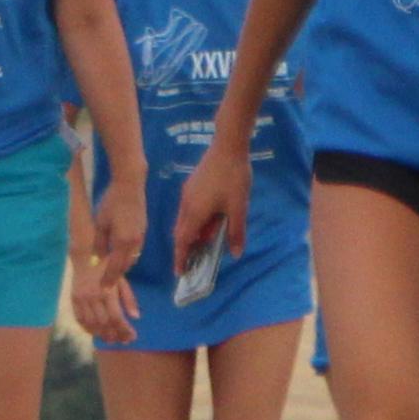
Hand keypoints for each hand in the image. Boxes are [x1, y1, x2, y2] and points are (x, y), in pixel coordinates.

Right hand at [71, 247, 136, 346]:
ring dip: (102, 335)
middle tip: (123, 340)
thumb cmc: (107, 268)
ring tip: (111, 339)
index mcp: (108, 292)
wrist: (85, 257)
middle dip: (115, 335)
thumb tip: (136, 317)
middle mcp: (93, 297)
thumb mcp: (122, 280)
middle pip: (104, 323)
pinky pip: (80, 319)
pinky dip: (88, 329)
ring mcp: (82, 300)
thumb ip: (129, 299)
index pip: (116, 317)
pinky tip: (96, 333)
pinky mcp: (74, 300)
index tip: (132, 336)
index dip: (124, 330)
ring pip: (91, 324)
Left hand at [88, 177, 145, 287]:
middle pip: (126, 266)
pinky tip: (120, 254)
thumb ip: (99, 244)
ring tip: (113, 271)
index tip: (103, 289)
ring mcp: (141, 237)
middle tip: (107, 283)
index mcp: (123, 243)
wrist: (130, 185)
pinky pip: (136, 250)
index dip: (109, 279)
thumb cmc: (111, 202)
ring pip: (132, 258)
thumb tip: (96, 260)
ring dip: (123, 266)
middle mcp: (135, 243)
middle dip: (117, 275)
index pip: (115, 268)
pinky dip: (128, 256)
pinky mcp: (143, 231)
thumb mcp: (100, 223)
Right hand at [170, 156, 248, 279]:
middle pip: (181, 232)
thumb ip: (236, 232)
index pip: (183, 241)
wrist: (228, 146)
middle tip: (195, 260)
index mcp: (195, 212)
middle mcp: (186, 205)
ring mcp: (187, 193)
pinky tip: (210, 219)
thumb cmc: (234, 178)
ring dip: (192, 233)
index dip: (180, 257)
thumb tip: (236, 254)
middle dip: (186, 248)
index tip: (179, 272)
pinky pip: (188, 209)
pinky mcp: (191, 185)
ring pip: (185, 220)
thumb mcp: (239, 208)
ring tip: (206, 240)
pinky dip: (195, 221)